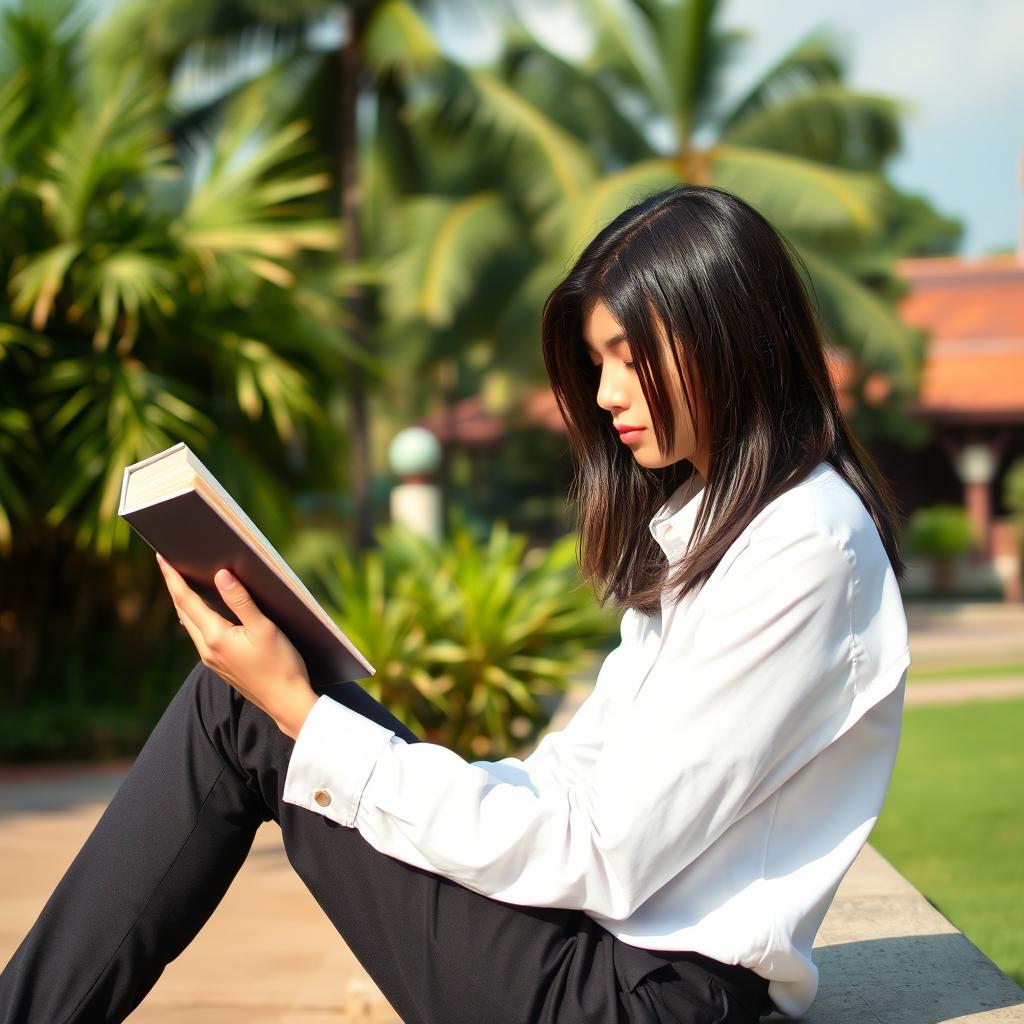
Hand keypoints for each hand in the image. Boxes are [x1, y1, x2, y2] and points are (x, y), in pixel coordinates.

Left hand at [156, 553, 317, 739]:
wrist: (286, 702)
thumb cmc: (281, 664)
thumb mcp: (264, 628)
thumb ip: (241, 601)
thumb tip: (220, 575)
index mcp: (215, 636)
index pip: (185, 600)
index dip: (172, 577)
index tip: (161, 557)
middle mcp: (207, 649)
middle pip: (183, 611)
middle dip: (175, 587)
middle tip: (171, 564)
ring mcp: (212, 660)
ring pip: (190, 625)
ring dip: (185, 603)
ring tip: (185, 583)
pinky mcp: (220, 666)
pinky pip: (201, 636)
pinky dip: (198, 618)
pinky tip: (206, 612)